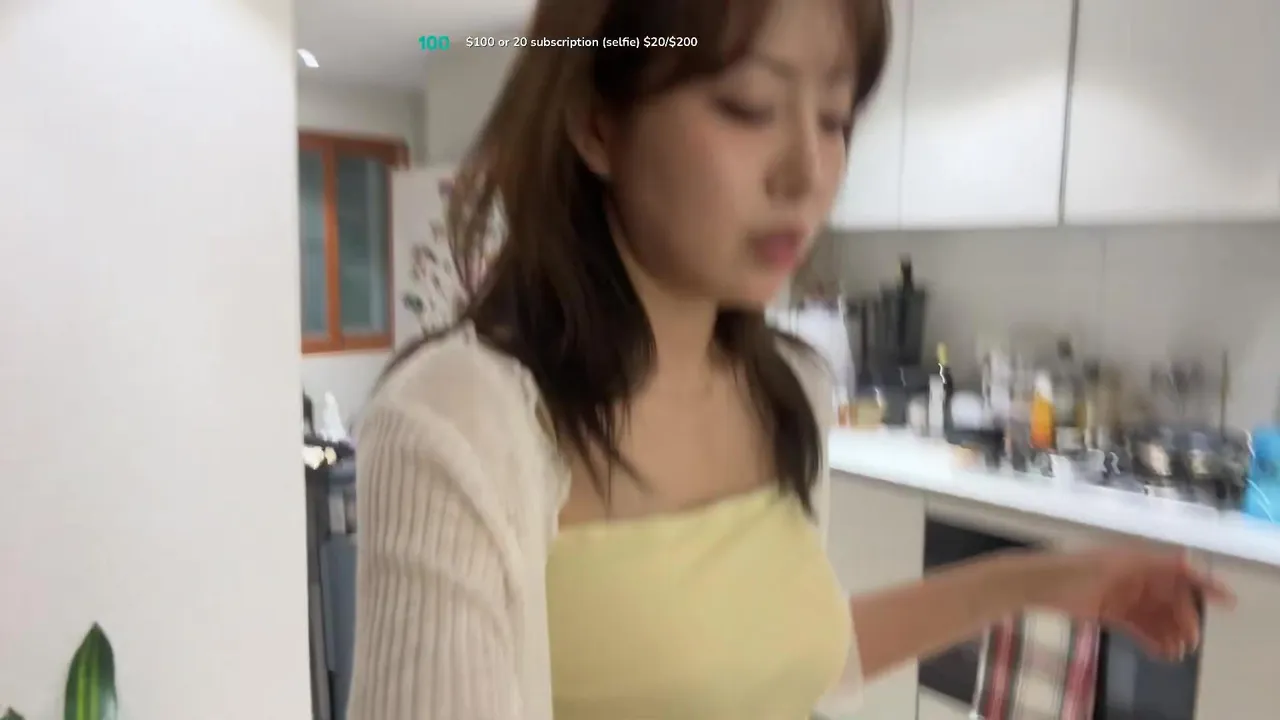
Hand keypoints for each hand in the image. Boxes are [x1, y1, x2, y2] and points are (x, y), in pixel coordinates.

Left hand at [1044, 548, 1234, 660]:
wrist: (1038, 584)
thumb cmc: (1076, 569)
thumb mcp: (1116, 565)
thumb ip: (1152, 564)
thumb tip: (1188, 559)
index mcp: (1139, 559)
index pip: (1179, 570)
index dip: (1204, 583)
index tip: (1226, 601)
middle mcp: (1136, 576)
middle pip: (1171, 598)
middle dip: (1184, 618)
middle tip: (1190, 640)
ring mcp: (1125, 595)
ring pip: (1157, 616)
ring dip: (1170, 633)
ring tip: (1177, 652)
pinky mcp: (1113, 612)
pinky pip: (1140, 627)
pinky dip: (1153, 639)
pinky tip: (1163, 653)